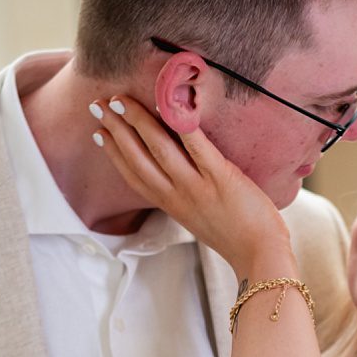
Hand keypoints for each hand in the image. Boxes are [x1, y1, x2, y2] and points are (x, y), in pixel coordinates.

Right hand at [90, 92, 292, 272]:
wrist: (259, 256)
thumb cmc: (237, 236)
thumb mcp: (200, 217)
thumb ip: (187, 196)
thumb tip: (184, 172)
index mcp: (170, 204)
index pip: (133, 175)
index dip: (113, 152)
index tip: (98, 133)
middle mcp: (176, 194)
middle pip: (136, 157)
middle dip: (115, 128)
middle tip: (97, 105)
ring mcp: (196, 185)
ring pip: (157, 147)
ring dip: (136, 121)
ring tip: (119, 100)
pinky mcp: (220, 177)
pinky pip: (196, 146)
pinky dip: (180, 124)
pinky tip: (166, 103)